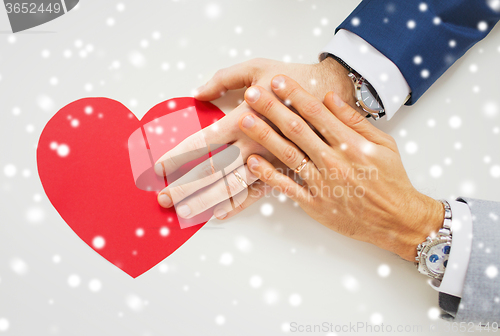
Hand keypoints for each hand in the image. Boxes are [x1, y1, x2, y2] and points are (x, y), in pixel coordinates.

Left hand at [155, 57, 355, 219]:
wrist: (333, 95)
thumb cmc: (295, 79)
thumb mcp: (257, 67)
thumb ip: (224, 79)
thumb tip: (197, 93)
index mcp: (244, 119)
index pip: (203, 142)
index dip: (178, 155)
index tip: (159, 167)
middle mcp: (253, 144)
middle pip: (212, 171)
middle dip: (185, 186)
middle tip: (162, 199)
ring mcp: (269, 162)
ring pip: (232, 187)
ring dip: (206, 201)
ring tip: (184, 212)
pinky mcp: (284, 171)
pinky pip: (259, 193)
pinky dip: (239, 205)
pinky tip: (221, 214)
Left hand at [239, 75, 443, 260]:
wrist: (397, 219)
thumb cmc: (391, 180)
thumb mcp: (383, 144)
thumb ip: (355, 121)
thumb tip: (330, 97)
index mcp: (351, 143)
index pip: (317, 113)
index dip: (295, 94)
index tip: (278, 80)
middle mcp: (334, 161)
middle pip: (297, 130)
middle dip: (272, 109)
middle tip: (252, 93)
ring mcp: (323, 183)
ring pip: (288, 155)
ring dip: (264, 136)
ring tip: (245, 120)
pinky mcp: (315, 204)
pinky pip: (288, 188)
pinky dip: (269, 175)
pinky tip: (252, 161)